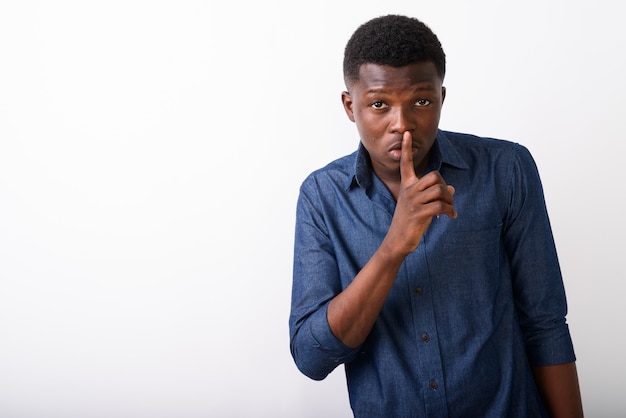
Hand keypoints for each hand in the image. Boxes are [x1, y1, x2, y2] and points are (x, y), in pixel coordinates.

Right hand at [385, 131, 456, 255]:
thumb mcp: (420, 206)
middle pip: (434, 176)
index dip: (407, 149)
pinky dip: (450, 211)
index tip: (407, 134)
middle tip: (447, 200)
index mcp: (407, 186)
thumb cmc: (409, 223)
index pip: (406, 164)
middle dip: (445, 187)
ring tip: (449, 210)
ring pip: (440, 190)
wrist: (397, 241)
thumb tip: (452, 188)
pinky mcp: (418, 213)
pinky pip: (441, 205)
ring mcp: (413, 202)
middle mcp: (409, 191)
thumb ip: (434, 195)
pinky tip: (449, 217)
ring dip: (450, 201)